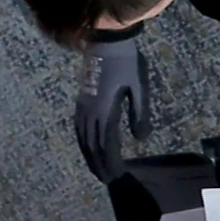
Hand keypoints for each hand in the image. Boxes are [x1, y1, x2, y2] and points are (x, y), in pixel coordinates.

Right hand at [74, 34, 149, 184]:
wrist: (107, 39)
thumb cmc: (127, 62)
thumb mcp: (140, 88)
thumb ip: (140, 114)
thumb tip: (140, 140)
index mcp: (105, 110)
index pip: (107, 144)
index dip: (111, 162)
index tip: (118, 175)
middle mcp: (90, 110)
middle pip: (92, 145)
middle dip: (99, 164)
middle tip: (108, 181)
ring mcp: (83, 104)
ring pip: (83, 137)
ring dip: (89, 155)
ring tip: (96, 170)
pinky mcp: (82, 99)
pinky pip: (79, 126)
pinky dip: (83, 141)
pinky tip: (87, 146)